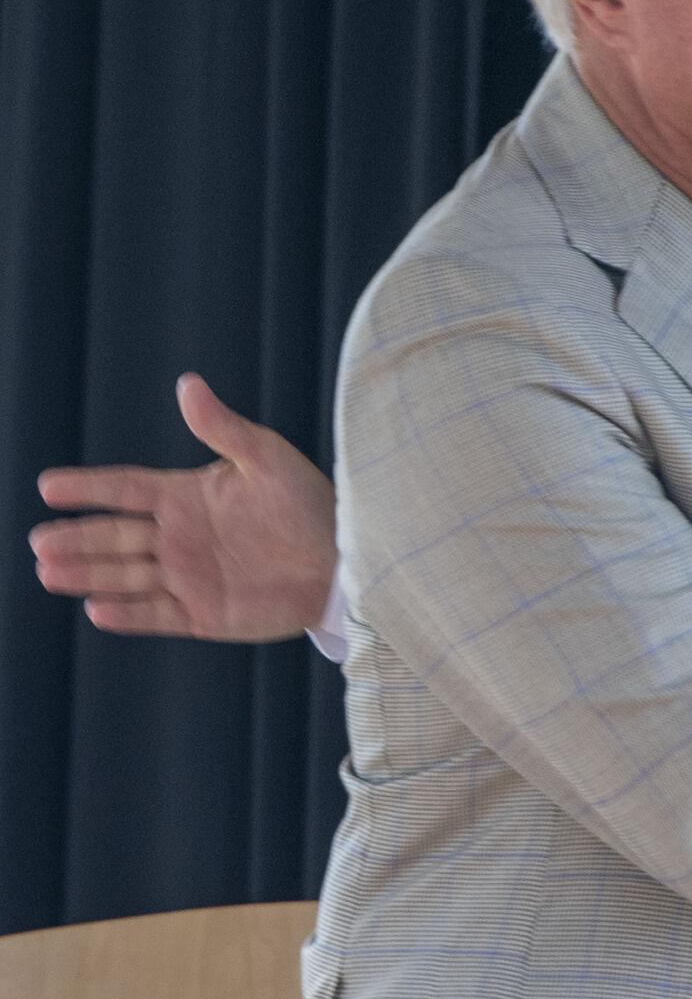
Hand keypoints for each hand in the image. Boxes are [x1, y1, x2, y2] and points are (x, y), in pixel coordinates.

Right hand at [30, 373, 338, 640]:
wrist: (345, 558)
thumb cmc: (309, 501)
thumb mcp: (266, 457)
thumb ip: (223, 427)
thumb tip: (188, 384)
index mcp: (188, 496)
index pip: (127, 489)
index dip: (89, 487)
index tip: (48, 485)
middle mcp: (179, 537)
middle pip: (116, 536)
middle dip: (77, 537)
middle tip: (39, 540)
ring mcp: (189, 577)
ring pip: (126, 575)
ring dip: (89, 574)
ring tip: (50, 570)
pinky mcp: (205, 614)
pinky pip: (158, 614)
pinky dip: (129, 614)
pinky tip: (97, 610)